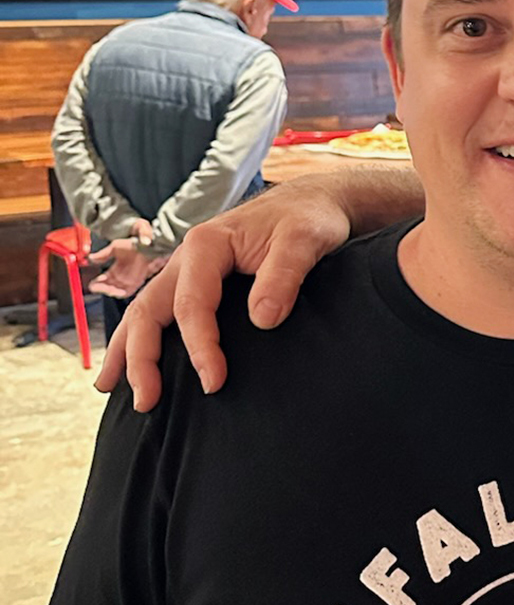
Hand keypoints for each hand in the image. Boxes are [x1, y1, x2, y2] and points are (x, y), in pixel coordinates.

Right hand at [94, 177, 354, 409]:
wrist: (312, 203)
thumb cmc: (308, 219)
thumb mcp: (303, 241)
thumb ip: (283, 277)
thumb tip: (262, 319)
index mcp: (208, 244)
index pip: (192, 304)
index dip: (200, 345)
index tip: (213, 381)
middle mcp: (187, 256)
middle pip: (150, 309)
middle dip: (141, 357)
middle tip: (148, 401)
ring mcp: (187, 269)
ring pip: (144, 310)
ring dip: (127, 350)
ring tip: (111, 387)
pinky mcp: (196, 280)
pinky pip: (161, 310)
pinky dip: (142, 336)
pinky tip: (134, 363)